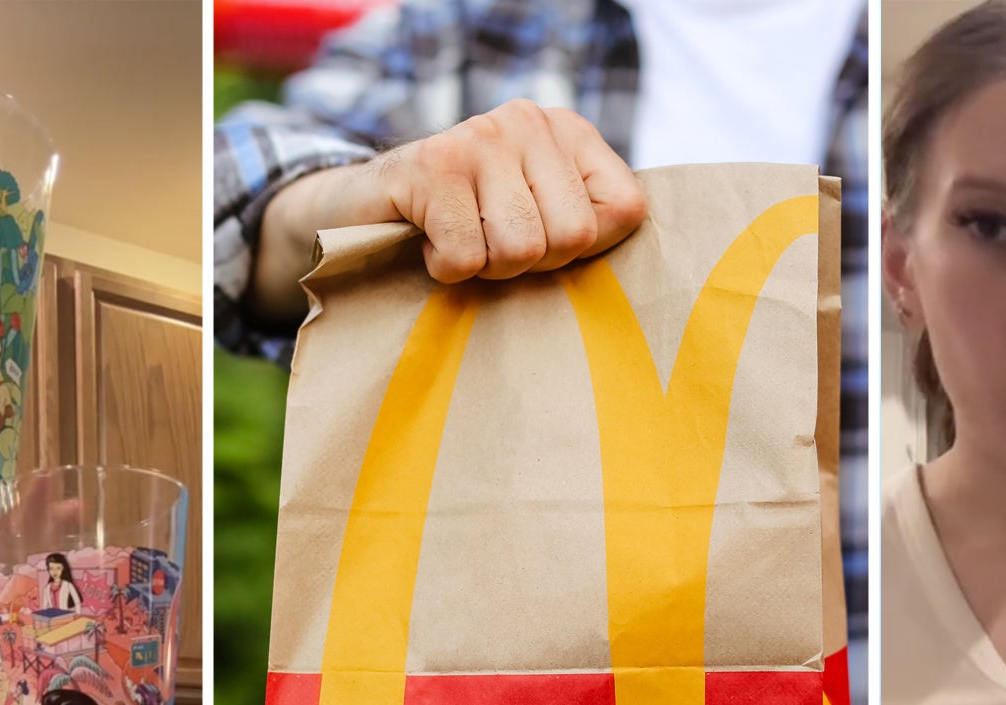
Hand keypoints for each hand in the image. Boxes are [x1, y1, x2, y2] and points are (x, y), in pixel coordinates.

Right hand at [251, 100, 647, 320]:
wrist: (362, 209)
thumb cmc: (464, 224)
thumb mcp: (538, 216)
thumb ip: (587, 227)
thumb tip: (643, 281)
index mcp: (569, 131)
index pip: (625, 211)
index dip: (585, 251)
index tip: (543, 244)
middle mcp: (529, 122)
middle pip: (572, 236)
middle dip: (531, 264)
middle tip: (491, 245)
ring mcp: (480, 137)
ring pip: (521, 249)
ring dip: (486, 267)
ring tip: (462, 240)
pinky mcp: (433, 165)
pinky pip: (467, 256)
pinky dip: (445, 268)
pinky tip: (429, 241)